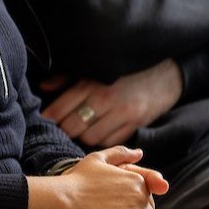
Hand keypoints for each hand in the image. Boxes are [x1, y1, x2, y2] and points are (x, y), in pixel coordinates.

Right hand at [27, 146, 167, 208]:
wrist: (66, 200)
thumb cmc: (79, 180)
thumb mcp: (97, 159)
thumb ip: (121, 153)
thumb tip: (139, 153)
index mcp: (137, 180)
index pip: (146, 191)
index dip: (130, 192)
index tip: (111, 193)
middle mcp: (140, 198)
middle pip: (146, 206)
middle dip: (132, 204)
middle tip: (108, 201)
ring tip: (106, 207)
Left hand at [41, 59, 182, 145]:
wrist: (165, 70)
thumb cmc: (125, 67)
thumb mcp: (95, 67)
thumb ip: (67, 78)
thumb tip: (43, 87)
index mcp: (93, 83)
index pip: (62, 108)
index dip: (49, 117)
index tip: (42, 119)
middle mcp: (107, 100)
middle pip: (73, 127)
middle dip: (63, 129)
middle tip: (58, 127)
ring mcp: (123, 114)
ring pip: (91, 137)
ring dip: (82, 136)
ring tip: (78, 129)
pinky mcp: (136, 124)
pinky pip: (111, 141)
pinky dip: (101, 139)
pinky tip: (97, 131)